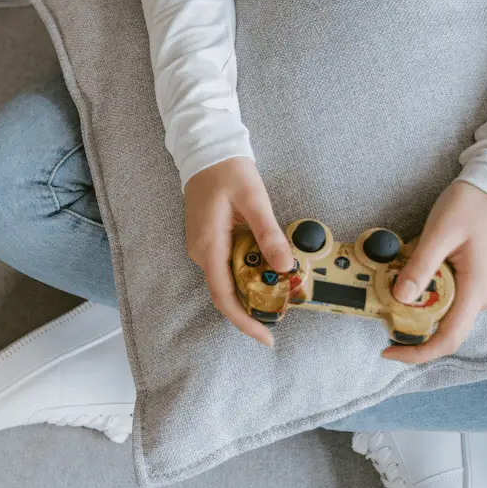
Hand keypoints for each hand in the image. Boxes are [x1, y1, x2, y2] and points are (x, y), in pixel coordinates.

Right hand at [184, 158, 293, 346]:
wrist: (205, 150)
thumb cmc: (227, 170)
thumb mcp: (254, 199)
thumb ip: (269, 234)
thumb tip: (286, 267)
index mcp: (209, 245)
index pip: (225, 296)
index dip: (245, 321)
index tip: (267, 337)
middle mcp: (201, 252)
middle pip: (225, 294)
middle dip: (253, 309)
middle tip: (284, 313)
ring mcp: (201, 247)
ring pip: (226, 281)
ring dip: (251, 291)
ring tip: (280, 292)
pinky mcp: (207, 241)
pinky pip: (226, 267)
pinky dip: (245, 276)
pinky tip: (265, 270)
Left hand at [383, 181, 486, 363]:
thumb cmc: (471, 206)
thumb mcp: (439, 233)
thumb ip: (420, 267)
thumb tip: (400, 299)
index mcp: (477, 291)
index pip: (448, 339)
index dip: (417, 352)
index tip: (387, 351)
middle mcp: (483, 298)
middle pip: (441, 326)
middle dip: (409, 319)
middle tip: (381, 297)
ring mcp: (481, 291)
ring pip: (442, 310)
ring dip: (416, 300)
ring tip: (397, 273)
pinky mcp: (476, 282)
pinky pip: (447, 295)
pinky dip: (426, 288)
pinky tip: (413, 267)